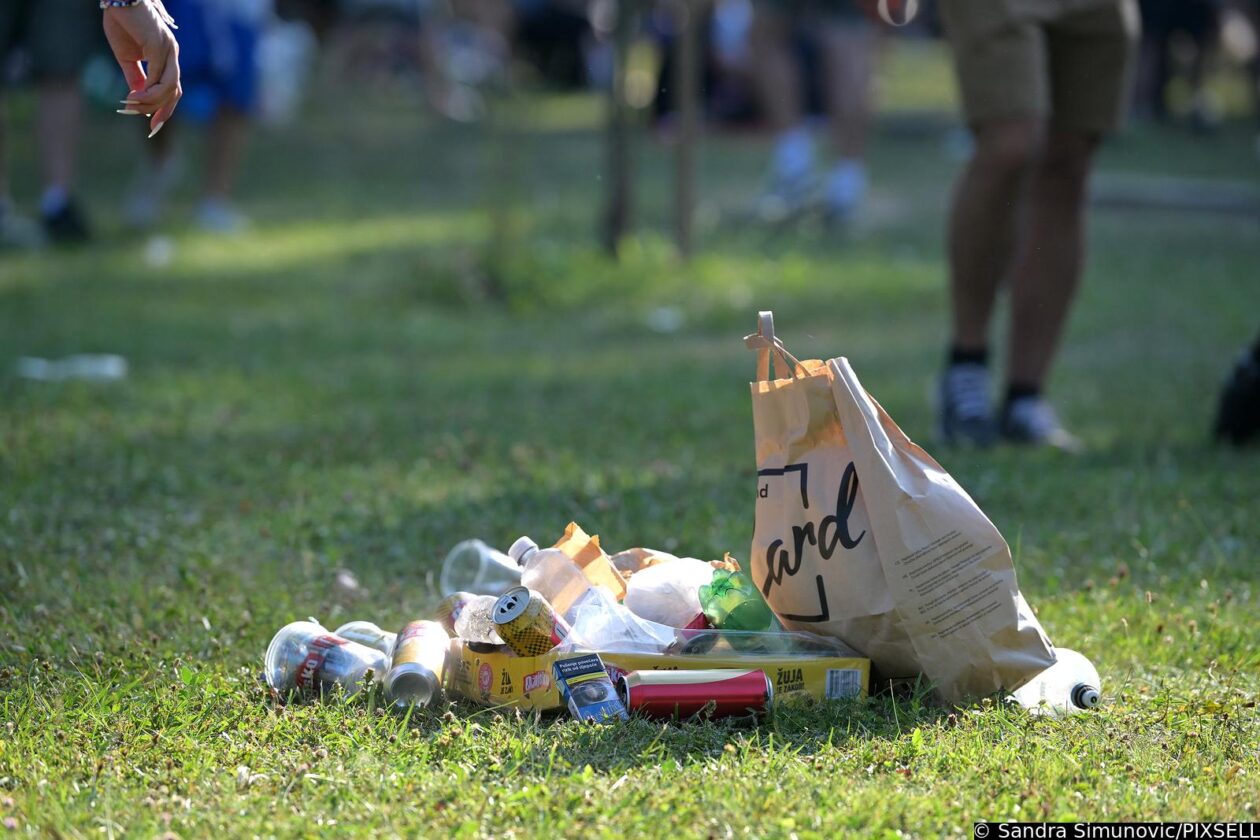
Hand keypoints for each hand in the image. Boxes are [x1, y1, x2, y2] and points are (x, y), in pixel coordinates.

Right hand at [103, 0, 181, 136]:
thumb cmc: (122, 22)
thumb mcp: (126, 56)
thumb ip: (135, 76)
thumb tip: (136, 97)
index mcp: (166, 58)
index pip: (173, 90)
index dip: (165, 109)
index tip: (152, 126)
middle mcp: (171, 55)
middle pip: (174, 92)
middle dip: (160, 111)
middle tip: (141, 119)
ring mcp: (167, 50)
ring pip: (169, 87)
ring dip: (151, 101)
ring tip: (132, 104)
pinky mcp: (158, 45)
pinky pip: (158, 74)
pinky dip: (148, 89)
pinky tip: (134, 95)